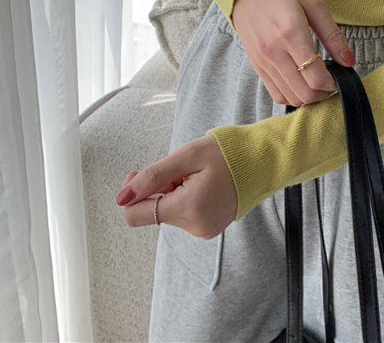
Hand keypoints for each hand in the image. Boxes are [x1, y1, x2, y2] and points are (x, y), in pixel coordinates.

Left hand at [116, 134, 237, 234]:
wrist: (261, 160)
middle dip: (158, 189)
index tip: (140, 174)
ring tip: (195, 175)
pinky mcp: (208, 228)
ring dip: (172, 193)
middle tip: (177, 169)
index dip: (131, 193)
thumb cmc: (228, 153)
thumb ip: (153, 177)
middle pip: (153, 212)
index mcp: (188, 208)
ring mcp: (203, 229)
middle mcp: (195, 226)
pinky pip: (182, 215)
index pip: (135, 215)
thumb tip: (122, 197)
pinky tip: (201, 184)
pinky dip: (184, 198)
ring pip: (167, 212)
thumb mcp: (187, 156)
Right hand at [231, 0, 355, 106]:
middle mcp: (274, 52)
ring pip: (291, 98)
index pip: (315, 77)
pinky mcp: (256, 65)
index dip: (334, 84)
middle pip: (304, 94)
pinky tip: (301, 80)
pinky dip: (292, 94)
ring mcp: (262, 61)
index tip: (340, 77)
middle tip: (331, 80)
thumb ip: (333, 36)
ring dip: (309, 96)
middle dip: (324, 93)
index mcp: (291, 33)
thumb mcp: (314, 4)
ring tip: (317, 79)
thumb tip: (349, 62)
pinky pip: (276, 93)